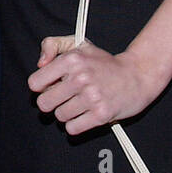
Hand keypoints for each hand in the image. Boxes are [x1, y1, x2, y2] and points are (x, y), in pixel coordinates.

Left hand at [28, 36, 164, 134]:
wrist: (137, 75)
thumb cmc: (104, 62)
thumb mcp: (79, 44)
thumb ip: (52, 45)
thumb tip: (40, 64)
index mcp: (72, 59)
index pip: (35, 83)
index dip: (41, 86)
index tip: (52, 85)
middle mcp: (80, 77)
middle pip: (43, 103)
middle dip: (52, 102)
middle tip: (65, 97)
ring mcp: (91, 97)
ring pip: (59, 116)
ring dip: (66, 113)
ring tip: (79, 104)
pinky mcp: (101, 115)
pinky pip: (72, 129)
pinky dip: (75, 125)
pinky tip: (84, 114)